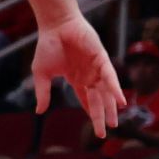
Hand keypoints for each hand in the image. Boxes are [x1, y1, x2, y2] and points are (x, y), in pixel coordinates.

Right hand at [32, 15, 124, 137]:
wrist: (55, 26)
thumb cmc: (47, 46)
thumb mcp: (41, 74)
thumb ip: (43, 93)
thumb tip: (39, 112)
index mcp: (76, 79)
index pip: (87, 100)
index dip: (91, 114)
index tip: (97, 130)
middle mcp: (89, 76)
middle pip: (98, 100)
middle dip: (101, 116)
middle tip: (106, 132)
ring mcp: (96, 68)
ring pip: (106, 92)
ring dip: (110, 107)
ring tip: (114, 122)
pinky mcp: (101, 59)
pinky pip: (110, 77)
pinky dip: (115, 89)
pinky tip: (119, 101)